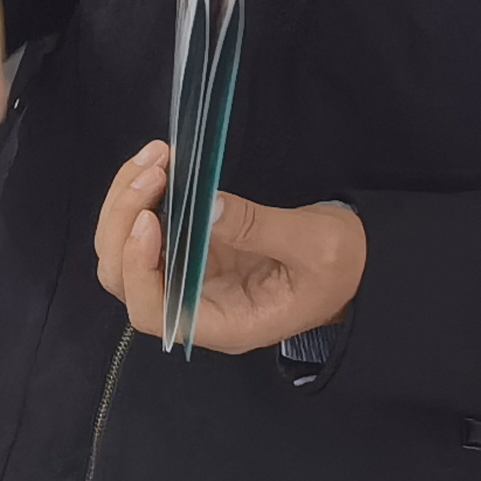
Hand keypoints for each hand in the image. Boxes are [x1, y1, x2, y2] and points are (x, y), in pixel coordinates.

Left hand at [95, 141, 365, 350]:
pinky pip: (145, 228)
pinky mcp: (191, 248)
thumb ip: (258, 228)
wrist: (356, 260)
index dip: (139, 269)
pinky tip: (160, 161)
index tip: (150, 219)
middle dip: (124, 224)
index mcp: (226, 323)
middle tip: (153, 170)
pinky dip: (142, 194)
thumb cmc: (343, 264)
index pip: (157, 313)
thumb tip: (205, 206)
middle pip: (125, 280)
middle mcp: (195, 306)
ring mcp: (188, 276)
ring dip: (127, 202)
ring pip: (125, 251)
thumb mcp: (315, 244)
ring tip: (155, 157)